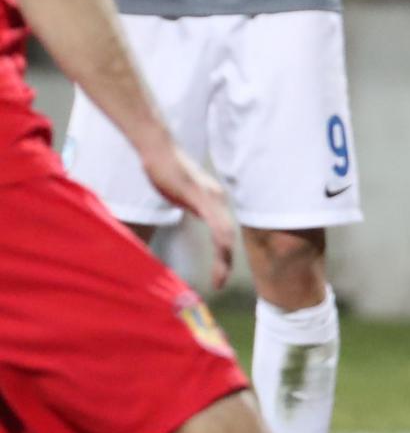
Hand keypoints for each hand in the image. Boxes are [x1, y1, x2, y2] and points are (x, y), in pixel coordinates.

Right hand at [139, 142, 234, 286]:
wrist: (158, 148)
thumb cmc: (166, 169)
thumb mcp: (183, 193)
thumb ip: (195, 206)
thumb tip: (201, 217)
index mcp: (214, 200)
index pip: (225, 233)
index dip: (224, 255)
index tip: (219, 275)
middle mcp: (219, 199)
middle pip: (229, 237)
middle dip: (226, 262)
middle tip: (219, 283)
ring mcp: (212, 197)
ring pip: (226, 234)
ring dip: (224, 259)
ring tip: (219, 279)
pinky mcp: (201, 196)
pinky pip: (216, 225)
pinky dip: (219, 245)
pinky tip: (217, 259)